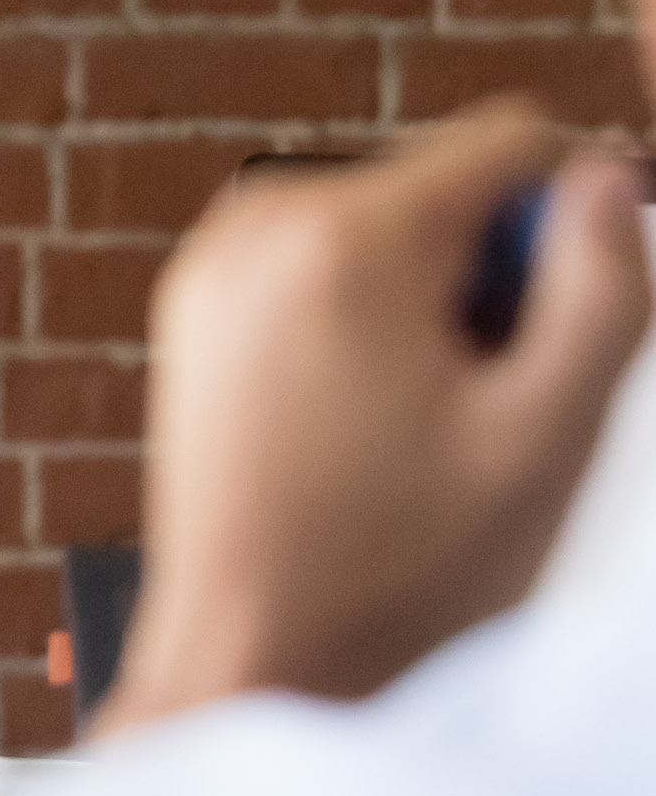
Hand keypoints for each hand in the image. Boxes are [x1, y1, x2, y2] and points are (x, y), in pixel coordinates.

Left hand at [99, 99, 648, 737]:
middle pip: (443, 189)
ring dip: (430, 300)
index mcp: (346, 238)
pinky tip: (365, 419)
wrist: (252, 654)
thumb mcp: (550, 434)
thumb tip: (604, 175)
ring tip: (419, 419)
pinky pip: (320, 267)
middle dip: (490, 272)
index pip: (510, 141)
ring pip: (385, 230)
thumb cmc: (403, 568)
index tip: (566, 316)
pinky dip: (365, 317)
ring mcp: (212, 262)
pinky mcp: (192, 305)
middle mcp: (259, 224)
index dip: (570, 218)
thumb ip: (601, 287)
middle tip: (481, 397)